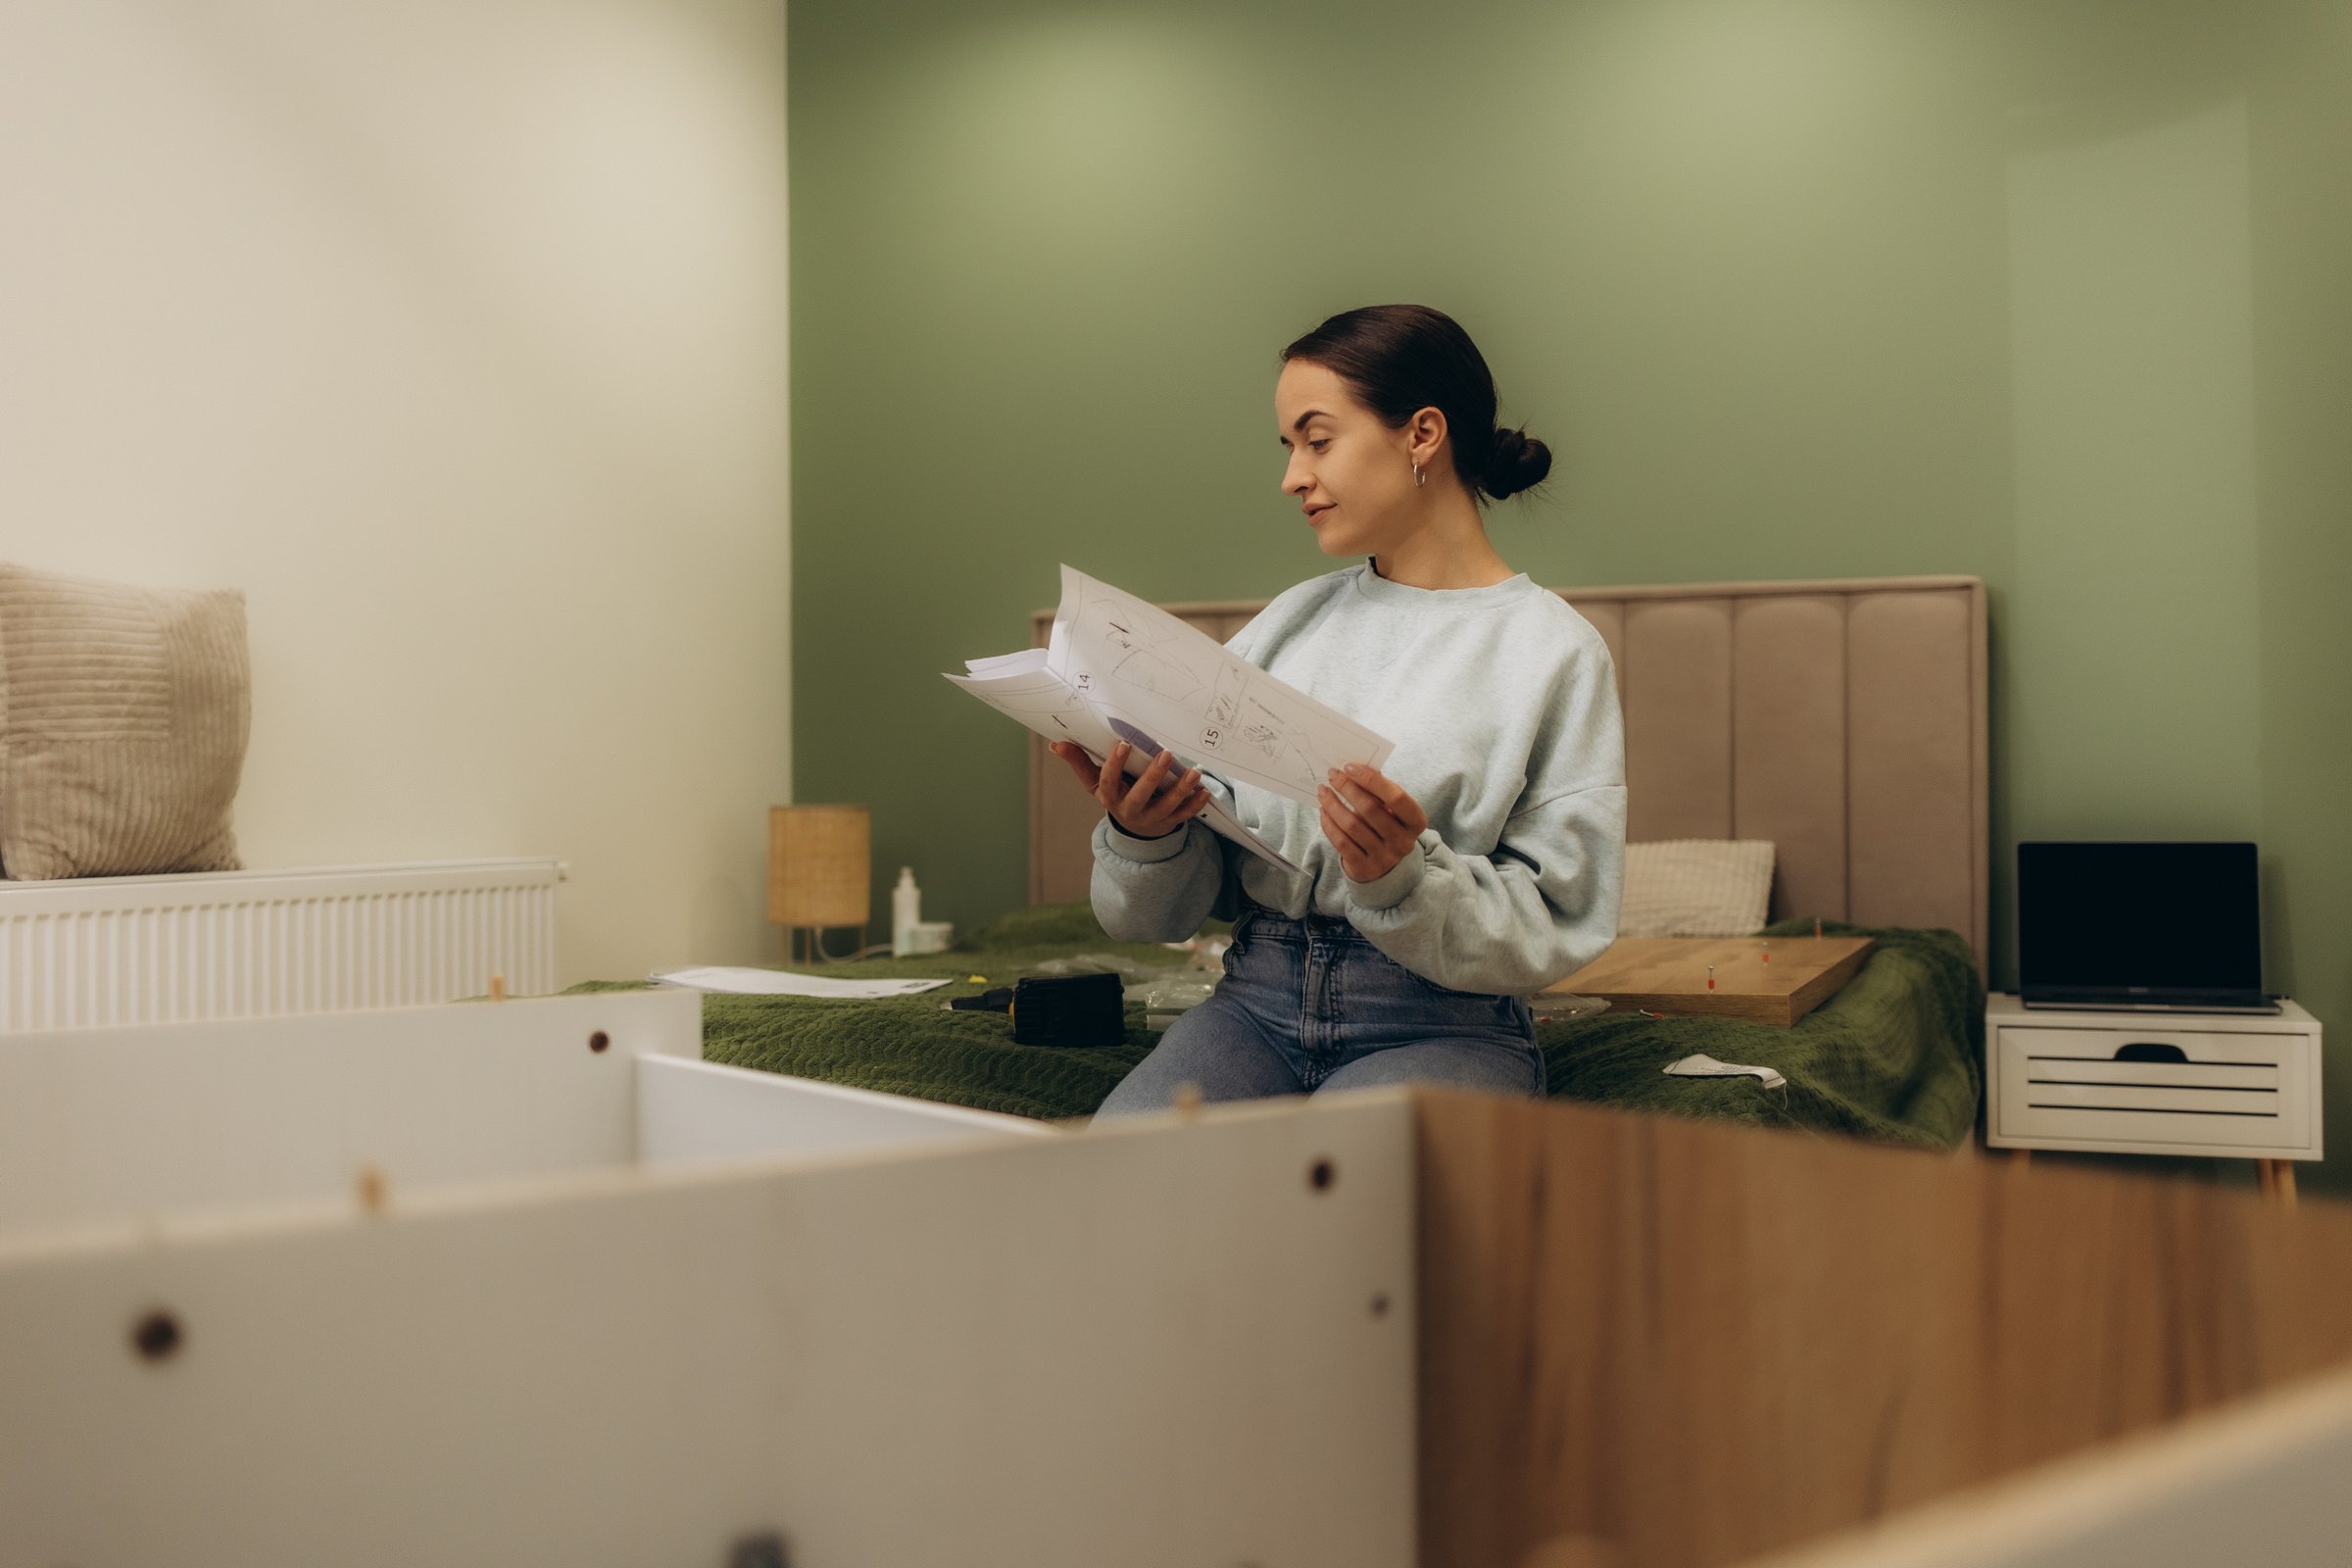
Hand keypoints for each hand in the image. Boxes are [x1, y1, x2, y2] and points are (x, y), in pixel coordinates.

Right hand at [1051, 740, 1210, 839]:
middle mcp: (1129, 810)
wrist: (1135, 830)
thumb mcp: (1096, 783)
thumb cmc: (1116, 794)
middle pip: (1140, 795)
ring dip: (1181, 789)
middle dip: (1153, 775)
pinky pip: (1184, 815)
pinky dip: (1195, 804)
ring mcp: (1151, 818)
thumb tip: (1056, 744)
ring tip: (1194, 772)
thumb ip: (1080, 762)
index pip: (1108, 782)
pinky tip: (1204, 791)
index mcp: (1110, 797)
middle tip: (1165, 753)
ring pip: (1167, 806)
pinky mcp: (1169, 822)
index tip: (1123, 743)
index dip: (1114, 765)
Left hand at [1319, 763, 1428, 882]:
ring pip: (1352, 826)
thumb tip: (1354, 767)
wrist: (1385, 867)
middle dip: (1347, 788)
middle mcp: (1403, 842)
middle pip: (1371, 809)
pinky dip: (1329, 824)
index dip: (1372, 780)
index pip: (1396, 797)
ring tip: (1323, 791)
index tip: (1349, 766)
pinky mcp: (1364, 868)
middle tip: (1332, 775)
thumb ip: (1379, 789)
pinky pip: (1341, 842)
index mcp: (1416, 821)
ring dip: (1333, 804)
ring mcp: (1384, 858)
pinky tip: (1323, 811)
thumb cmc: (1387, 827)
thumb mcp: (1391, 810)